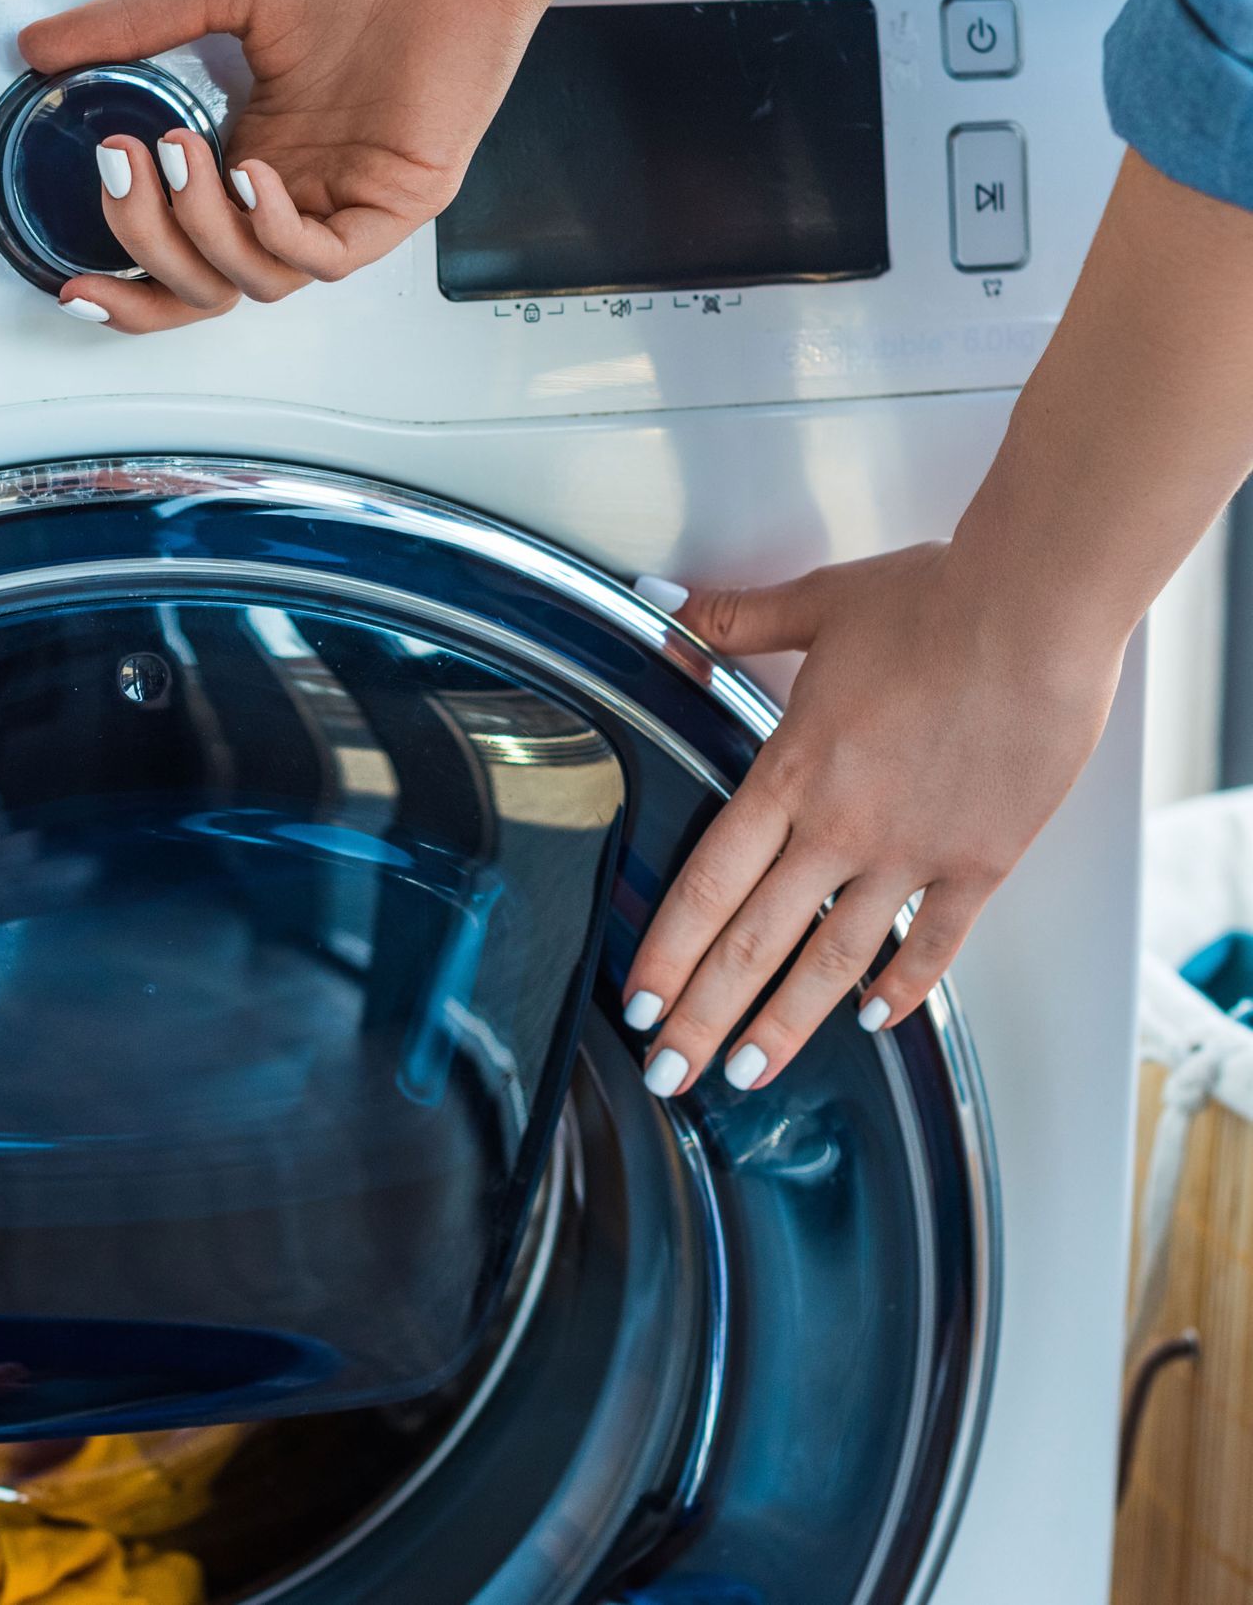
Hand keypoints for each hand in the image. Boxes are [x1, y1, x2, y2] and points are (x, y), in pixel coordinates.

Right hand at [16, 0, 558, 331]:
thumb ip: (129, 26)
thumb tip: (39, 45)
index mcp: (249, 158)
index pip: (182, 259)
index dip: (127, 283)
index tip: (73, 279)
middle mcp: (292, 193)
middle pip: (205, 285)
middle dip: (148, 244)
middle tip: (124, 167)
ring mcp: (344, 205)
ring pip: (256, 279)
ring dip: (204, 229)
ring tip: (182, 156)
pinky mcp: (397, 204)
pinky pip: (323, 258)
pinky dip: (275, 230)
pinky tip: (250, 176)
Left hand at [623, 543, 1124, 1094]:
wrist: (1038, 612)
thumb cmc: (933, 602)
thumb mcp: (815, 605)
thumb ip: (730, 619)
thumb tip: (663, 606)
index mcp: (790, 771)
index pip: (707, 883)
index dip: (667, 951)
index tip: (638, 1001)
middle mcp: (841, 827)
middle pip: (754, 942)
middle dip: (702, 1016)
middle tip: (668, 1072)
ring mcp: (911, 852)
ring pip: (832, 959)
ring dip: (785, 1025)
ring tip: (747, 1074)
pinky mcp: (980, 860)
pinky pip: (934, 942)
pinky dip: (902, 987)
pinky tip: (873, 1020)